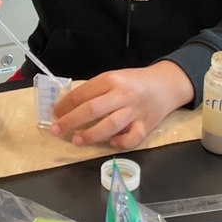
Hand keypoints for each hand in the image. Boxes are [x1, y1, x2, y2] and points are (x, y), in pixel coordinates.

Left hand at [49, 61, 194, 149]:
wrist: (166, 84)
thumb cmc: (134, 82)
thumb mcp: (114, 78)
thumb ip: (95, 91)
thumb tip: (68, 107)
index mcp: (111, 79)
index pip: (83, 93)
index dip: (65, 105)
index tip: (54, 114)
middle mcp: (122, 95)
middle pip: (92, 109)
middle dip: (70, 121)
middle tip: (56, 130)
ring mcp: (135, 111)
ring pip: (110, 125)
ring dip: (91, 135)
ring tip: (77, 140)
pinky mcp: (146, 126)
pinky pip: (132, 138)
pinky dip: (120, 143)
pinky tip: (111, 143)